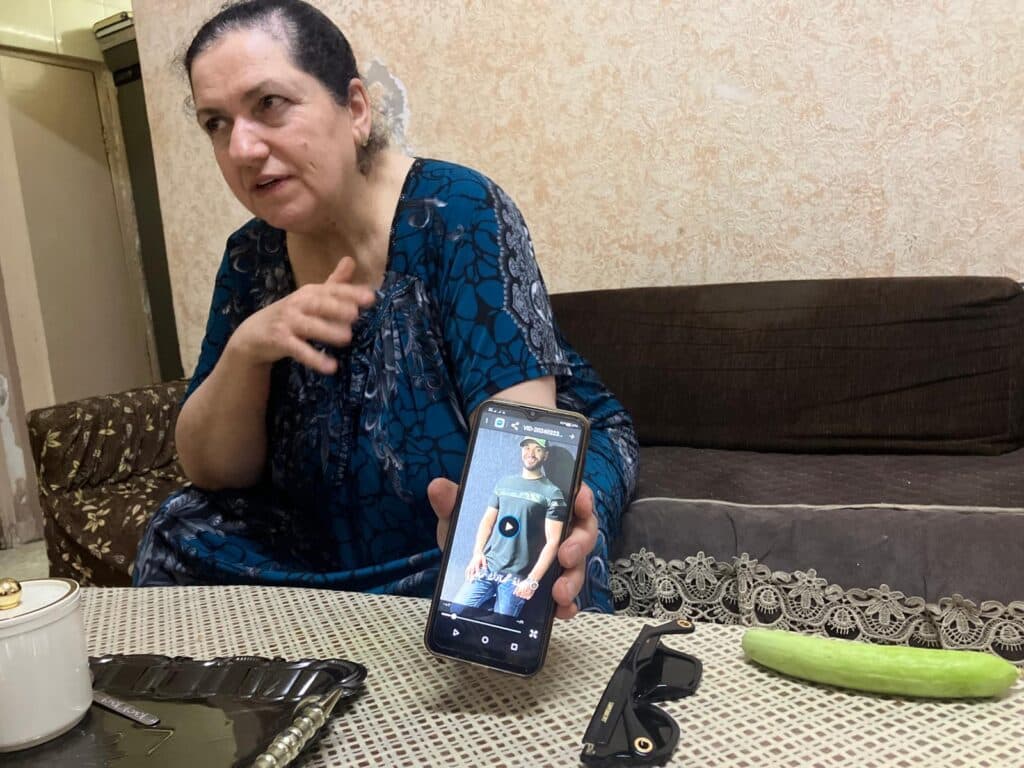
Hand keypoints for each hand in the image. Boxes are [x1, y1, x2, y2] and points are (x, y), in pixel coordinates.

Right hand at [227, 257, 375, 373]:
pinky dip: (315, 358)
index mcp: (309, 292)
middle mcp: (298, 304)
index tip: (371, 297)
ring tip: (347, 338)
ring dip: (328, 332)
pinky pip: (299, 350)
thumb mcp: (310, 297)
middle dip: (337, 308)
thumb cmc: (291, 314)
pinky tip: (331, 367)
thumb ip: (333, 283)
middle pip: (319, 304)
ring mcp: (288, 322)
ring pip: (309, 327)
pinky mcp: (280, 341)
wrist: (254, 334)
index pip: (331, 290)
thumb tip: (351, 260)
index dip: (350, 293)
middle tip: (356, 314)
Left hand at [428, 478, 598, 619]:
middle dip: (579, 543)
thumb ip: (452, 501)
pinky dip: (567, 604)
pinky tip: (558, 611)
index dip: (581, 496)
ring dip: (573, 579)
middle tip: (565, 556)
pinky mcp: (552, 586)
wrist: (472, 573)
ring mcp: (558, 561)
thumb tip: (438, 487)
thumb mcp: (460, 518)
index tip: (579, 502)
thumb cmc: (475, 536)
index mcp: (541, 505)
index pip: (570, 494)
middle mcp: (556, 531)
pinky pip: (567, 595)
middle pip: (582, 532)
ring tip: (557, 592)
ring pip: (577, 566)